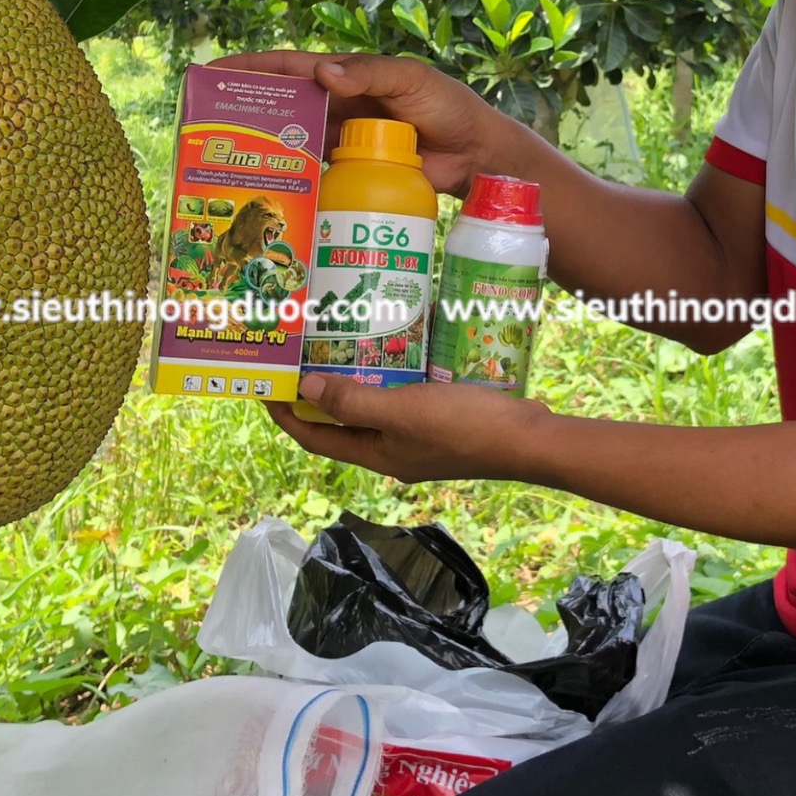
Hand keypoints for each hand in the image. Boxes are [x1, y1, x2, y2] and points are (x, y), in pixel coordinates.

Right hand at [212, 49, 504, 196]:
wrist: (476, 155)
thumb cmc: (447, 106)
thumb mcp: (410, 80)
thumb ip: (369, 73)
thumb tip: (322, 71)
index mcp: (344, 77)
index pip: (287, 69)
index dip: (248, 70)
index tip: (209, 75)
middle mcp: (335, 108)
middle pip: (282, 110)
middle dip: (246, 116)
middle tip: (208, 131)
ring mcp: (341, 143)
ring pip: (294, 146)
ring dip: (265, 154)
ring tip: (229, 168)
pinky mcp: (351, 174)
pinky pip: (316, 177)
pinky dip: (295, 183)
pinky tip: (272, 196)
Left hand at [267, 374, 554, 483]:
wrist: (530, 439)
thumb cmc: (466, 427)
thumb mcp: (402, 410)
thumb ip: (353, 401)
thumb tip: (305, 390)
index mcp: (377, 454)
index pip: (315, 437)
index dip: (286, 414)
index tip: (266, 384)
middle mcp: (392, 449)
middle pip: (341, 422)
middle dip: (316, 391)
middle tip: (300, 351)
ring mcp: (418, 436)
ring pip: (372, 407)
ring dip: (353, 378)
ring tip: (339, 341)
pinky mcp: (442, 420)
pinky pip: (401, 396)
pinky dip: (389, 374)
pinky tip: (394, 347)